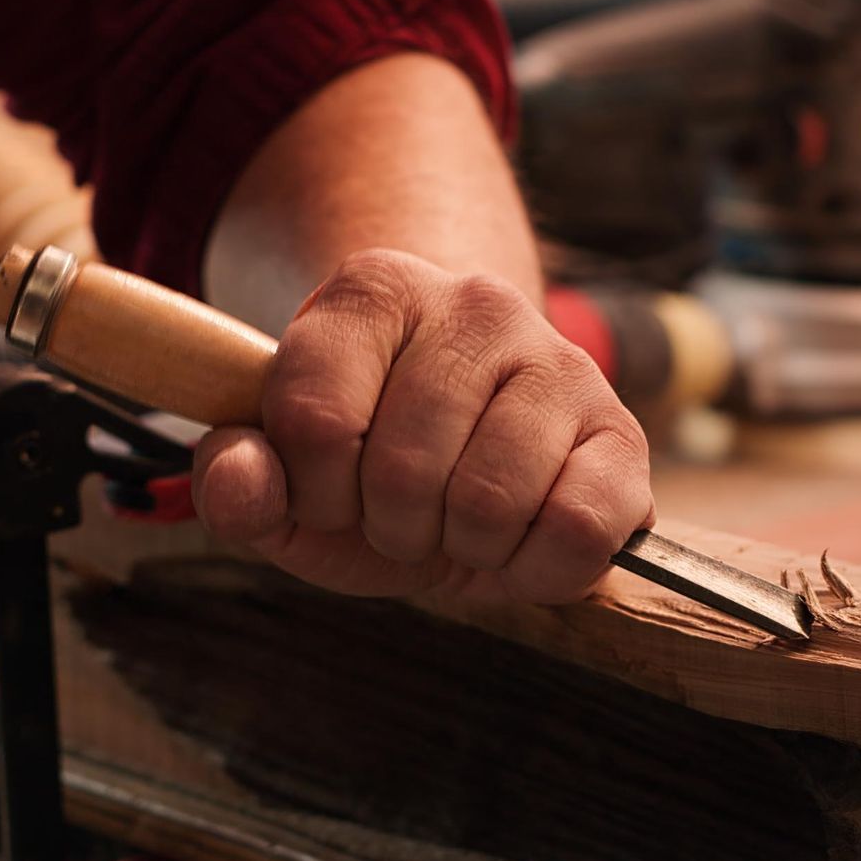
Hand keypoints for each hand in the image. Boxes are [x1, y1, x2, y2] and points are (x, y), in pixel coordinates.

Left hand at [192, 249, 653, 601]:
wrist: (475, 456)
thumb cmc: (373, 467)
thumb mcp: (289, 484)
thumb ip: (238, 483)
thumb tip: (238, 480)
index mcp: (373, 292)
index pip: (314, 417)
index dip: (315, 489)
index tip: (333, 489)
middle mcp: (474, 302)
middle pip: (403, 467)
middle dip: (392, 525)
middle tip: (406, 512)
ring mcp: (559, 357)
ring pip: (491, 499)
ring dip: (464, 547)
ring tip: (462, 520)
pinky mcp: (622, 429)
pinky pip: (575, 527)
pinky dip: (537, 568)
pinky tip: (522, 540)